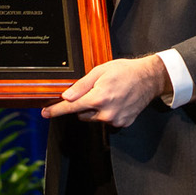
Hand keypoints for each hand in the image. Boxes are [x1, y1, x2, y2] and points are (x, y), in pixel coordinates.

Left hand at [41, 56, 168, 127]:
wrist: (150, 78)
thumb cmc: (126, 71)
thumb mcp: (101, 71)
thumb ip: (82, 85)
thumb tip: (66, 96)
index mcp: (98, 98)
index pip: (71, 107)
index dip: (56, 110)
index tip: (45, 113)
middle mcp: (106, 112)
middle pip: (82, 114)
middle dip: (84, 104)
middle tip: (96, 90)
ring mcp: (115, 120)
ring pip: (95, 118)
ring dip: (96, 109)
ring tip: (110, 94)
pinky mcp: (123, 123)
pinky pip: (108, 120)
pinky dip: (108, 113)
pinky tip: (118, 101)